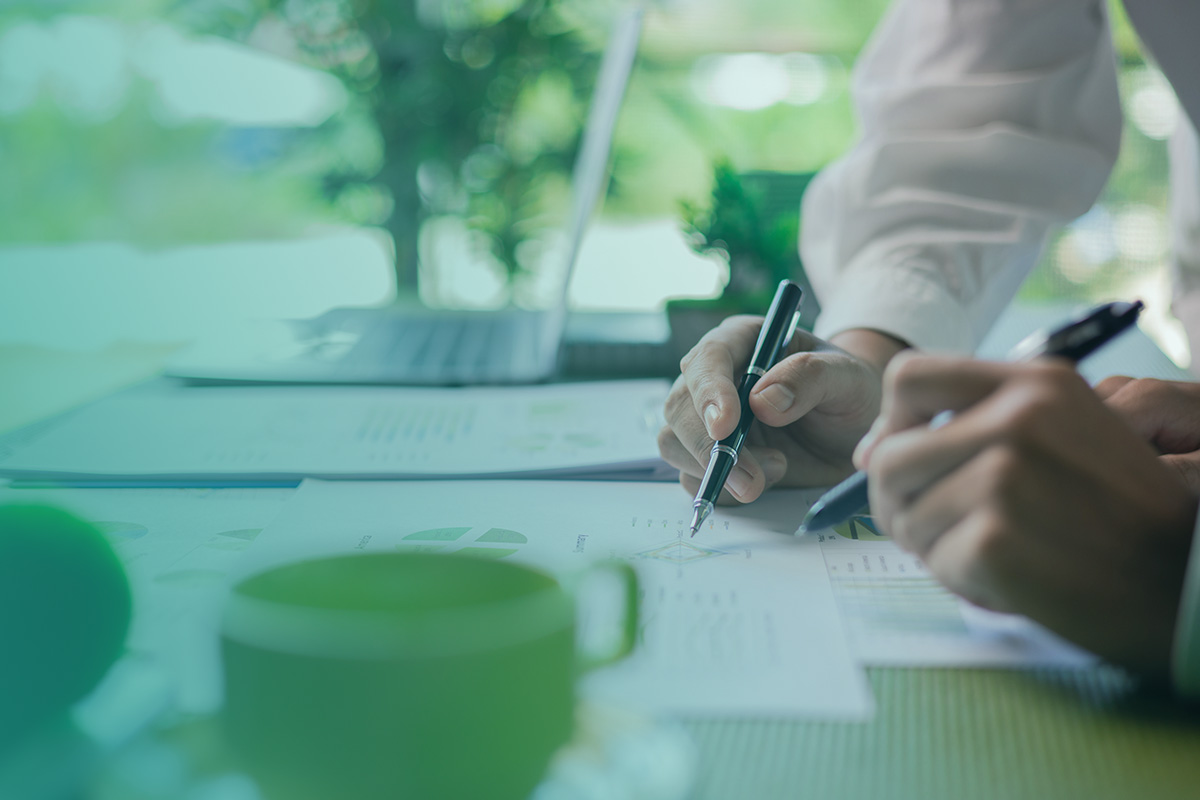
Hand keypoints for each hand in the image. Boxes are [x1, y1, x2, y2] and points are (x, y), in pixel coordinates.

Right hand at [657, 318, 894, 503]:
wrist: (855, 433)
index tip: (725, 427)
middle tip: (752, 478)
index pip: (709, 358)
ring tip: (776, 471)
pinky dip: (722, 489)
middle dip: (709, 446)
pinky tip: (767, 480)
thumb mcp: (848, 377)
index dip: (710, 391)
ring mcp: (707, 419)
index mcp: (743, 341)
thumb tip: (762, 400)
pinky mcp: (711, 455)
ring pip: (675, 442)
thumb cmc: (852, 392)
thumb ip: (811, 377)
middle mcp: (716, 377)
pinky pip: (692, 476)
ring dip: (713, 469)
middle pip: (679, 406)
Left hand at [856, 353, 1197, 675]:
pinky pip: (932, 560)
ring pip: (903, 514)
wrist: (1184, 584)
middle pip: (890, 456)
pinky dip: (959, 578)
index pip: (908, 376)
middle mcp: (1018, 419)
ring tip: (986, 552)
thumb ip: (976, 425)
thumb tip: (871, 451)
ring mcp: (1005, 477)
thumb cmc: (1116, 514)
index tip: (899, 459)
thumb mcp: (1063, 434)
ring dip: (931, 544)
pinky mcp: (995, 538)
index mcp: (1035, 383)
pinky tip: (1006, 579)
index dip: (890, 423)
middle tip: (934, 529)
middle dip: (898, 502)